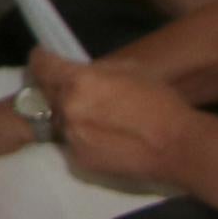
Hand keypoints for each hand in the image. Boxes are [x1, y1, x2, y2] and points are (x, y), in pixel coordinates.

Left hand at [42, 53, 203, 192]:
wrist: (176, 146)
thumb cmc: (159, 102)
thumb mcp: (130, 70)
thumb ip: (97, 70)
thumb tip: (79, 70)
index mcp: (77, 81)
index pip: (41, 65)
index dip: (41, 59)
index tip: (43, 58)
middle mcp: (66, 109)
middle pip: (46, 93)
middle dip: (56, 88)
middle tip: (73, 89)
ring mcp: (70, 137)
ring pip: (59, 119)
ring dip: (69, 114)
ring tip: (94, 116)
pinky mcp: (78, 160)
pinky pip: (71, 142)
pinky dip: (81, 137)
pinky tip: (103, 137)